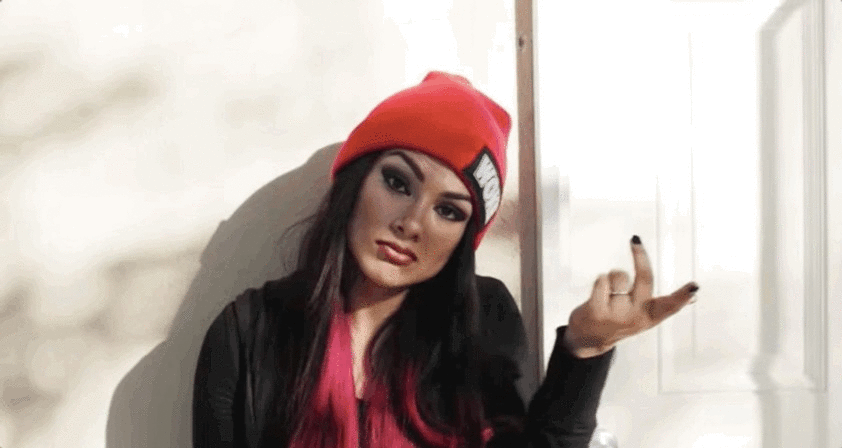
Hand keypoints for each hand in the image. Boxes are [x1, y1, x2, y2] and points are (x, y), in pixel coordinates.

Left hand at [563, 235, 698, 357]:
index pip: (670, 306)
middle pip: (645, 279)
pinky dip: (600, 281)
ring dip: (613, 277)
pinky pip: (602, 280)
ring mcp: (616, 314)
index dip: (682, 296)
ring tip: (609, 292)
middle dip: (640, 257)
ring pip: (618, 276)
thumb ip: (664, 305)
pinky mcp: (597, 311)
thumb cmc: (618, 321)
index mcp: (650, 317)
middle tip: (635, 241)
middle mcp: (635, 316)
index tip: (694, 286)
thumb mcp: (644, 317)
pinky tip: (598, 294)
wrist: (588, 339)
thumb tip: (695, 297)